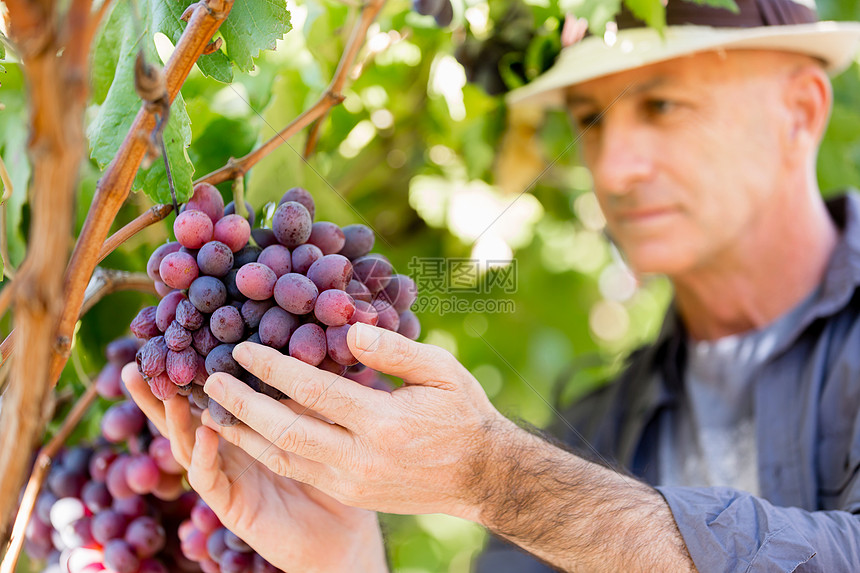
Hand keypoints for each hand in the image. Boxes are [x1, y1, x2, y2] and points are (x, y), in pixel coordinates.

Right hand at [122, 364, 387, 572]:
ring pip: (188, 446)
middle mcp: (228, 451)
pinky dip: (204, 455)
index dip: (190, 372)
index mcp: (245, 429)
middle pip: (183, 419)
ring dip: (175, 419)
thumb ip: (306, 392)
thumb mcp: (322, 423)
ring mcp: (227, 478)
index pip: (210, 396)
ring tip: (168, 391)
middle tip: (136, 365)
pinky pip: (210, 479)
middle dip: (157, 395)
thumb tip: (312, 343)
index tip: (174, 339)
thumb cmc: (336, 474)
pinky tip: (206, 432)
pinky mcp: (231, 506)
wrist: (344, 535)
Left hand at [200, 322, 510, 520]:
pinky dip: (267, 451)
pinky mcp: (351, 494)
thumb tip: (347, 330)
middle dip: (243, 405)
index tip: (243, 348)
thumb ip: (393, 351)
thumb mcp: (441, 372)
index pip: (314, 392)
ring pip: (284, 458)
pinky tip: (248, 434)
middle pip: (286, 430)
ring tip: (213, 409)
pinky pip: (299, 471)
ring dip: (244, 434)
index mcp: (385, 424)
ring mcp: (352, 482)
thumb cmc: (463, 414)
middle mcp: (362, 459)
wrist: (482, 477)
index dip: (273, 368)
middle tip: (211, 379)